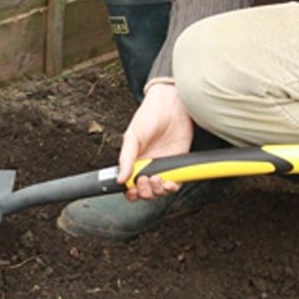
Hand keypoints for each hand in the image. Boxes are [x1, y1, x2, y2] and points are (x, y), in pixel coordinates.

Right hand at [117, 82, 193, 200]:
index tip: (132, 190)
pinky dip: (172, 188)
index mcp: (134, 161)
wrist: (172, 106)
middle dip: (144, 191)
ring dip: (157, 191)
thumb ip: (126, 158)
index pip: (130, 185)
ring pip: (160, 191)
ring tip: (156, 178)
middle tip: (144, 180)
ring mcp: (164, 167)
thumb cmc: (149, 116)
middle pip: (145, 191)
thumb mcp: (133, 136)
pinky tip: (169, 182)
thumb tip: (120, 179)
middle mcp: (149, 166)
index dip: (131, 192)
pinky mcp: (179, 165)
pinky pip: (175, 184)